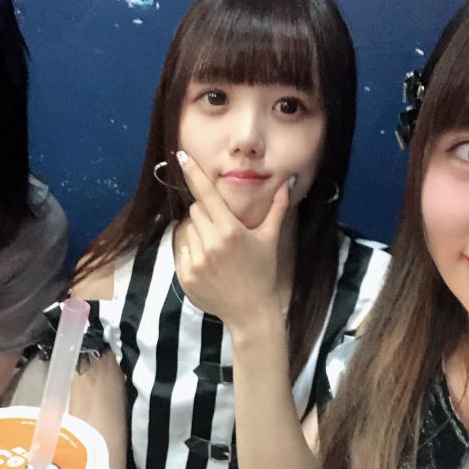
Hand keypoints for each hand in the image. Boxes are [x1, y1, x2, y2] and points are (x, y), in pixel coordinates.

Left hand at [174, 150, 290, 334]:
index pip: (206, 194)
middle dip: (206, 213)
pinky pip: (180, 250)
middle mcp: (211, 244)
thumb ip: (277, 209)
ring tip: (216, 250)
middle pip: (196, 210)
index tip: (181, 155)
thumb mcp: (270, 240)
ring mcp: (196, 261)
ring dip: (197, 232)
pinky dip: (190, 251)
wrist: (251, 313)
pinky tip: (208, 263)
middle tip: (222, 229)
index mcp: (231, 231)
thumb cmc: (263, 274)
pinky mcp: (185, 276)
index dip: (193, 173)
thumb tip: (287, 183)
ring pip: (186, 229)